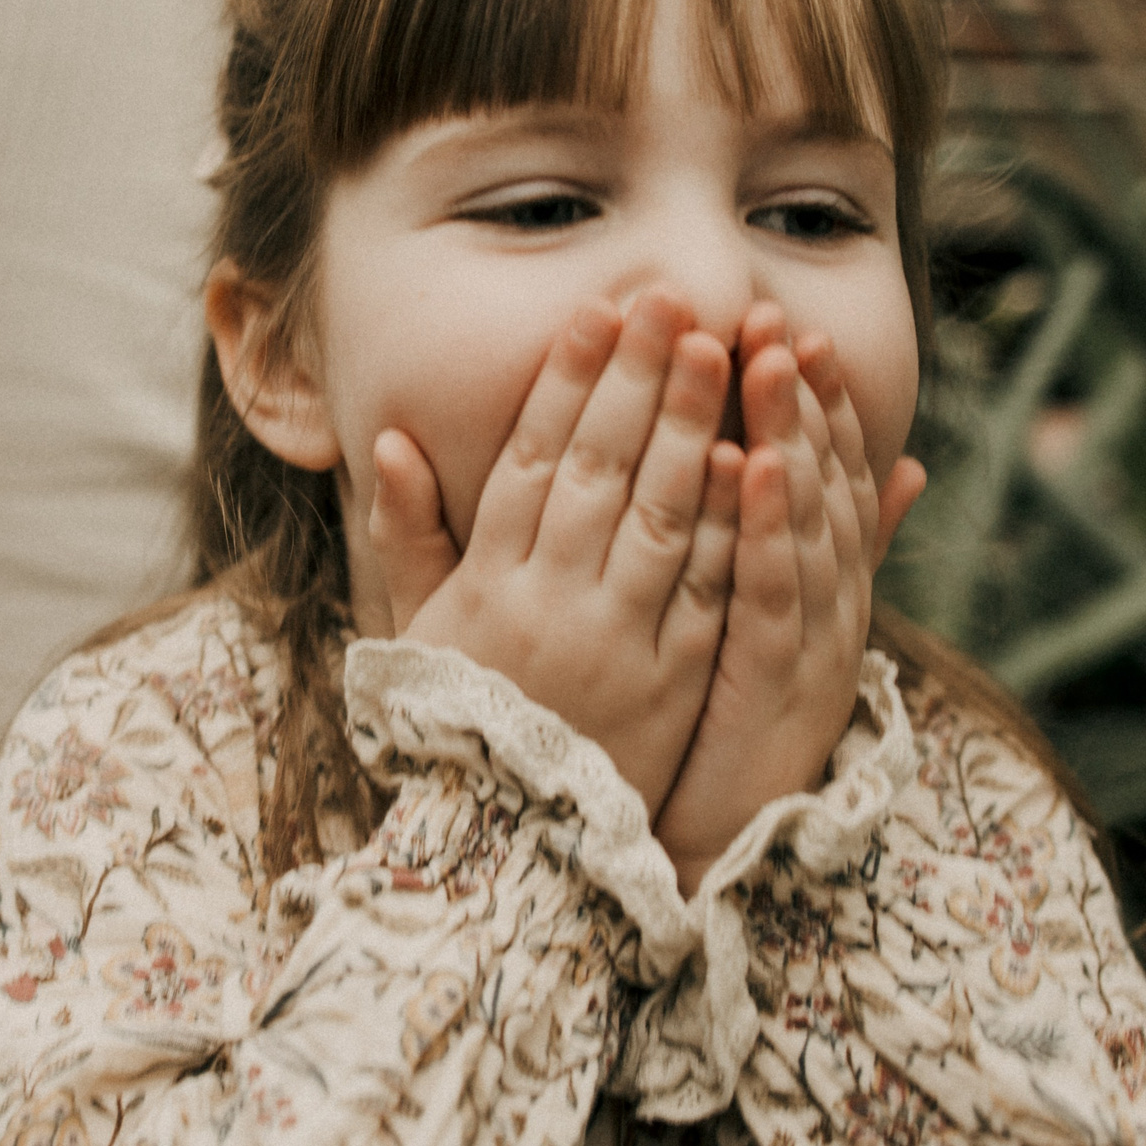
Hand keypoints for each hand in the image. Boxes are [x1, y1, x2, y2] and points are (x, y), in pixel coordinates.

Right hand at [360, 291, 741, 820]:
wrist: (509, 844)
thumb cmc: (462, 722)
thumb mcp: (418, 630)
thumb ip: (408, 534)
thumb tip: (393, 440)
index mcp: (487, 582)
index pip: (531, 459)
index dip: (565, 381)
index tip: (595, 313)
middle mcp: (550, 601)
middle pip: (599, 469)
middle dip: (636, 378)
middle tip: (670, 301)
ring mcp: (614, 640)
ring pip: (657, 514)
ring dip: (690, 424)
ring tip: (718, 350)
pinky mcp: (673, 681)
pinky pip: (704, 588)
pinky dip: (726, 520)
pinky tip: (752, 455)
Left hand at [651, 305, 924, 890]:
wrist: (717, 847)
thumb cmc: (730, 727)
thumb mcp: (780, 626)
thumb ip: (837, 548)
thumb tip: (910, 467)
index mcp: (824, 588)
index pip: (823, 476)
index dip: (813, 403)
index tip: (786, 329)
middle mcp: (829, 607)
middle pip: (821, 485)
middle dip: (802, 398)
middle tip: (777, 320)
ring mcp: (811, 644)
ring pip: (805, 524)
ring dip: (792, 437)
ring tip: (770, 365)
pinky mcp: (779, 684)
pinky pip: (772, 591)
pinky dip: (765, 525)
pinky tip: (751, 466)